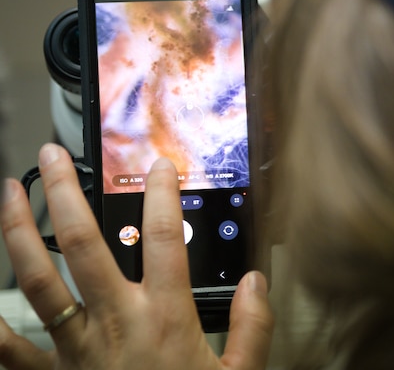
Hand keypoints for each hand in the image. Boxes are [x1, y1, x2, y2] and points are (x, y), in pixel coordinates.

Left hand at [0, 143, 273, 369]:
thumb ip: (253, 326)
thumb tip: (256, 281)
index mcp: (166, 317)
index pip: (165, 237)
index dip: (162, 194)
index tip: (158, 165)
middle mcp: (115, 322)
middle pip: (82, 245)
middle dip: (66, 194)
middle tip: (54, 157)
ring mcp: (75, 349)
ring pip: (38, 281)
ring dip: (19, 233)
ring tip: (9, 193)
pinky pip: (12, 351)